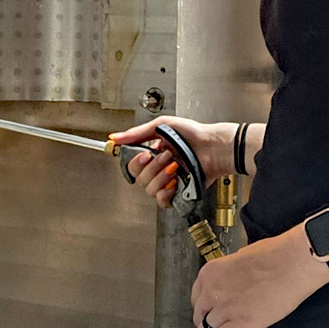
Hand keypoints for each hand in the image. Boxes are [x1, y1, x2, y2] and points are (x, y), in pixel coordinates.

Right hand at [107, 116, 231, 208]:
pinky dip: (165, 193)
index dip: (136, 162)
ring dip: (161, 177)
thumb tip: (115, 137)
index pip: (132, 165)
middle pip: (140, 178)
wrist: (214, 146)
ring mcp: (168, 181)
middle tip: (167, 157)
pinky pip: (162, 201)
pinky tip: (174, 182)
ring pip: (150, 189)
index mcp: (152, 154)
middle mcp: (158, 169)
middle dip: (153, 167)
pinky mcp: (178, 193)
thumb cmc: (193, 134)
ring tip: (175, 166)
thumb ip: (136, 133)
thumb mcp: (162, 125)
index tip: (145, 155)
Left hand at [192, 232, 327, 327]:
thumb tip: (234, 288)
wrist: (294, 262)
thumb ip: (231, 276)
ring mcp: (225, 308)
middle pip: (199, 317)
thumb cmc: (276, 255)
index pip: (197, 299)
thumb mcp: (242, 259)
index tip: (211, 314)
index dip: (205, 310)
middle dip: (208, 325)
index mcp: (211, 273)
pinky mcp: (241, 323)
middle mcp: (213, 291)